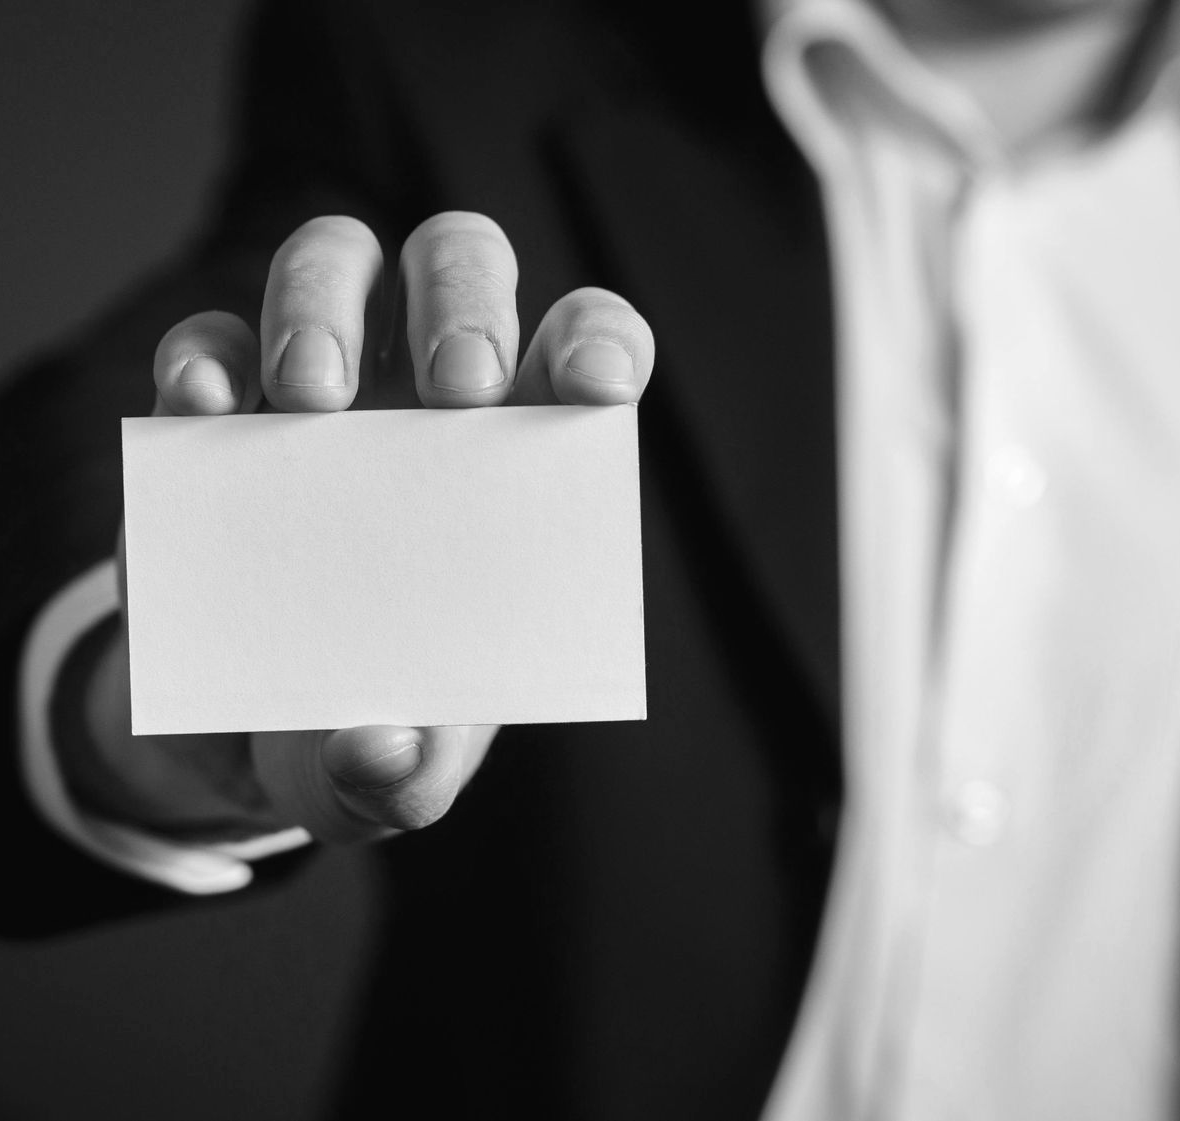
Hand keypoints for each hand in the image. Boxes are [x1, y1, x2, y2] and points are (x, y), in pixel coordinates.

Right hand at [69, 212, 653, 843]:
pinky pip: (210, 341)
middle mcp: (424, 402)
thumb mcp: (395, 772)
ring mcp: (317, 392)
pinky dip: (205, 356)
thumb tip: (383, 749)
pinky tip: (205, 405)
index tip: (597, 386)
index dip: (599, 343)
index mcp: (515, 465)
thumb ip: (406, 774)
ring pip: (336, 261)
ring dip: (325, 304)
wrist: (252, 734)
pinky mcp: (214, 414)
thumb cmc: (366, 726)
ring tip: (312, 400)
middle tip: (456, 389)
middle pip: (460, 267)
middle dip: (465, 305)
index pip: (582, 352)